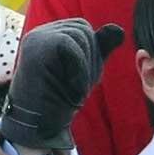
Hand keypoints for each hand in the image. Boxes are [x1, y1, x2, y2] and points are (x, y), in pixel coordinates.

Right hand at [0, 18, 121, 154]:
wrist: (38, 126)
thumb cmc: (59, 99)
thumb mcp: (86, 70)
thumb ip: (100, 49)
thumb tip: (119, 29)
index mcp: (49, 35)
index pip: (82, 28)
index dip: (92, 52)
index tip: (81, 81)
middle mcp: (39, 33)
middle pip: (82, 29)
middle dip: (90, 59)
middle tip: (79, 87)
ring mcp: (35, 40)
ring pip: (78, 36)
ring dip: (86, 68)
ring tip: (75, 89)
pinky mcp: (34, 50)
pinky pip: (69, 45)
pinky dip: (79, 69)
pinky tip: (73, 88)